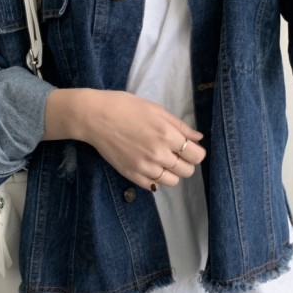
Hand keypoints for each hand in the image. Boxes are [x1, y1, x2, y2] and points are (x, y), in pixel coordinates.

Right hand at [81, 90, 205, 190]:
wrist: (94, 117)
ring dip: (172, 172)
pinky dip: (156, 179)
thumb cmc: (125, 107)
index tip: (190, 147)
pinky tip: (150, 166)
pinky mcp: (131, 175)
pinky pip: (154, 186)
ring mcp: (144, 167)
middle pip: (187, 170)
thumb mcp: (156, 110)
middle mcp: (158, 154)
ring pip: (172, 181)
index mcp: (167, 135)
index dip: (196, 152)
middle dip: (186, 162)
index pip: (196, 155)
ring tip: (162, 160)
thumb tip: (198, 138)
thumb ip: (179, 126)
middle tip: (176, 153)